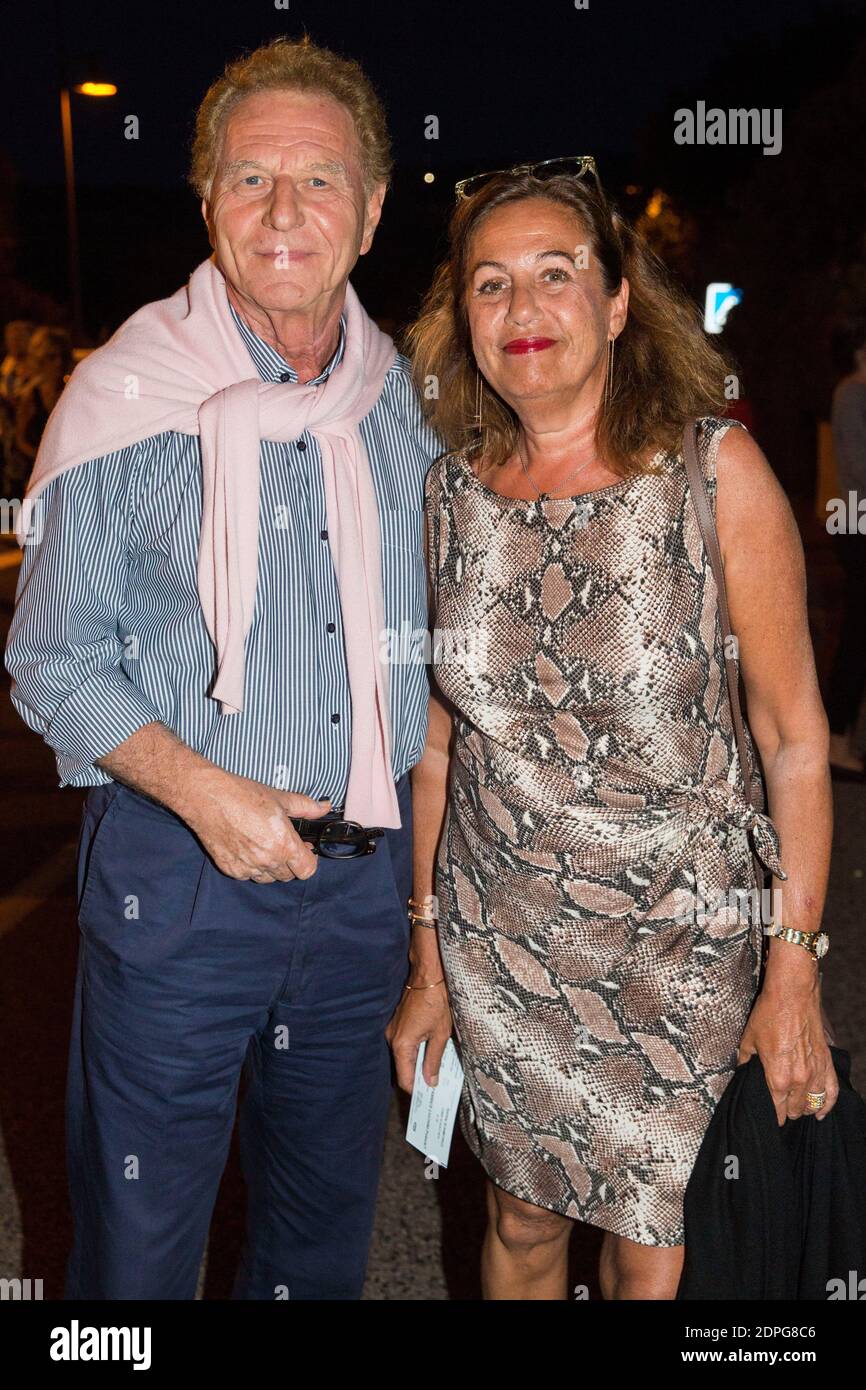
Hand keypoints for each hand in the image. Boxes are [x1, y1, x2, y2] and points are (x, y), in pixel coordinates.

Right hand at [179, 768, 331, 881]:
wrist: (208, 798)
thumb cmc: (242, 796)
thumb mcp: (280, 798)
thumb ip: (306, 807)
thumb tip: (323, 808)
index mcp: (283, 844)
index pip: (307, 870)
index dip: (310, 860)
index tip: (306, 851)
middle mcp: (267, 860)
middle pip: (289, 875)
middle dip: (291, 862)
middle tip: (285, 844)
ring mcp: (248, 868)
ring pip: (269, 878)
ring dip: (272, 867)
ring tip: (265, 845)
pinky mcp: (231, 869)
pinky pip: (249, 876)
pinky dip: (252, 867)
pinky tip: (248, 848)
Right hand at [386, 976, 452, 1092]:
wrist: (427, 975)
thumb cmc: (436, 1001)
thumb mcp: (441, 1034)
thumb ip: (434, 1060)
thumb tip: (430, 1081)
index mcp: (402, 1044)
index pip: (404, 1078)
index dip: (416, 1090)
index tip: (428, 1097)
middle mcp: (392, 1038)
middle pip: (402, 1067)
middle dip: (417, 1076)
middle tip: (434, 1084)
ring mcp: (391, 1029)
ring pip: (403, 1055)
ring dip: (416, 1062)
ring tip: (434, 1066)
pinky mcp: (395, 1022)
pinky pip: (403, 1043)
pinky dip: (413, 1049)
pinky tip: (427, 1049)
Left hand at [737, 954, 838, 1123]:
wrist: (792, 995)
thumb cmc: (769, 1015)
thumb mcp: (748, 1039)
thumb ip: (745, 1061)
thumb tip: (743, 1071)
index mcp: (777, 1078)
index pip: (777, 1109)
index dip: (773, 1117)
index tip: (770, 1119)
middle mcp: (799, 1079)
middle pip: (795, 1109)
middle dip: (787, 1112)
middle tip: (780, 1110)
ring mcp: (815, 1071)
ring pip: (812, 1102)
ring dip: (804, 1108)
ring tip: (797, 1111)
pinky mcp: (826, 1061)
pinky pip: (831, 1090)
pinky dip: (827, 1103)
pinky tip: (821, 1112)